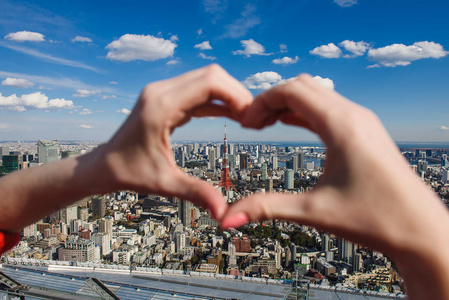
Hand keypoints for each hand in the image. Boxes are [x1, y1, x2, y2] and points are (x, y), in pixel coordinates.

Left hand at [100, 64, 252, 219]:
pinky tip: (232, 116)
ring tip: (246, 119)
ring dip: (229, 96)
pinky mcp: (166, 98)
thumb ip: (196, 193)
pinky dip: (217, 101)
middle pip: (212, 75)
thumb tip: (224, 214)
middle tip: (253, 119)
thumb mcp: (164, 184)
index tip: (251, 119)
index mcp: (160, 106)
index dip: (236, 96)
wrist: (104, 165)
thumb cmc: (128, 173)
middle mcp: (161, 91)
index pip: (209, 83)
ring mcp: (163, 92)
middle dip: (237, 94)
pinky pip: (198, 91)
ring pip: (207, 80)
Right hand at [220, 74, 448, 298]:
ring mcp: (363, 121)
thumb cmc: (377, 220)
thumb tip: (228, 218)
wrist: (421, 231)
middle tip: (252, 124)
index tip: (245, 124)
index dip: (261, 102)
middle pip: (303, 85)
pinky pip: (328, 107)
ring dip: (288, 103)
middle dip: (272, 99)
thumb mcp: (314, 211)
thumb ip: (267, 208)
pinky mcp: (365, 131)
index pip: (292, 90)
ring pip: (317, 94)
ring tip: (265, 125)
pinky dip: (304, 111)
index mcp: (342, 126)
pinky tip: (290, 124)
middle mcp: (355, 115)